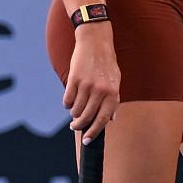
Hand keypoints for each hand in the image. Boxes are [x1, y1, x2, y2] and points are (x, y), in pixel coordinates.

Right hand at [63, 24, 119, 141]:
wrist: (95, 41)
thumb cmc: (106, 62)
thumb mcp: (115, 80)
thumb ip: (114, 100)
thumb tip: (111, 119)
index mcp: (113, 93)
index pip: (103, 119)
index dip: (94, 131)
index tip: (87, 141)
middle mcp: (101, 91)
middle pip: (87, 117)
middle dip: (79, 125)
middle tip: (75, 127)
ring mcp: (87, 85)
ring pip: (76, 109)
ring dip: (73, 113)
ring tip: (74, 111)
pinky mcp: (74, 79)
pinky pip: (67, 99)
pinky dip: (67, 103)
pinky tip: (69, 101)